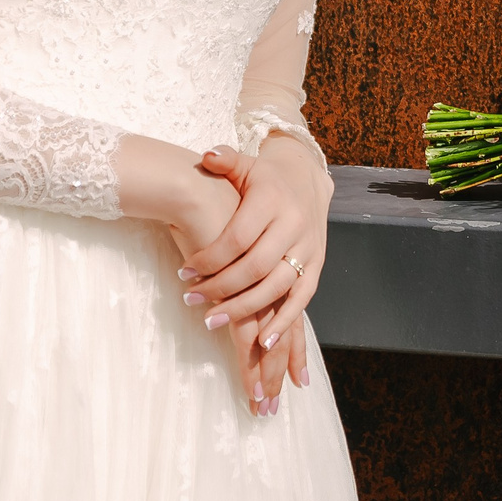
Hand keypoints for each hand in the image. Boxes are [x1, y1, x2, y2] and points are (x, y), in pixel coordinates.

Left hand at [181, 139, 331, 402]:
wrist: (307, 177)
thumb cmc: (263, 177)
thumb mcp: (244, 164)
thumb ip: (224, 160)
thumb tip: (207, 157)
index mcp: (272, 200)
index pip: (238, 237)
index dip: (210, 258)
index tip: (184, 274)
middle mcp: (294, 225)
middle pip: (256, 267)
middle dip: (221, 289)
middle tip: (191, 302)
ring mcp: (309, 248)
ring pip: (277, 287)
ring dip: (245, 310)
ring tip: (212, 323)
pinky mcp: (317, 265)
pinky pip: (302, 299)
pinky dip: (285, 322)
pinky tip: (263, 343)